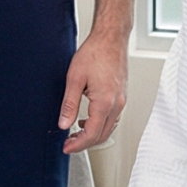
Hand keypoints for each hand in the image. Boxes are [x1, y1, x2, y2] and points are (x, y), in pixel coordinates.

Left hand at [60, 31, 126, 153]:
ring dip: (93, 135)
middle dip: (84, 143)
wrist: (111, 38)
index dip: (77, 144)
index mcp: (104, 102)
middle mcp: (116, 104)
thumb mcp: (74, 78)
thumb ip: (69, 104)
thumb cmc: (95, 53)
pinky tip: (89, 121)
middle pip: (102, 135)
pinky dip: (101, 125)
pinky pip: (113, 118)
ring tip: (76, 134)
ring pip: (109, 128)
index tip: (66, 147)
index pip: (91, 134)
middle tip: (68, 144)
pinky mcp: (122, 96)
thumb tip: (63, 124)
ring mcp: (121, 100)